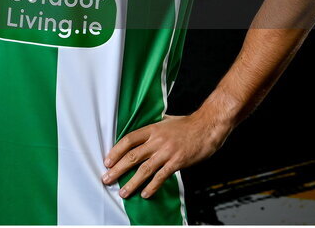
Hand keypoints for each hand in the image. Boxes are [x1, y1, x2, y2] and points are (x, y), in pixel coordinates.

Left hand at [101, 112, 230, 198]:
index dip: (116, 151)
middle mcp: (157, 140)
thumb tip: (142, 134)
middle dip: (117, 169)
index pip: (129, 140)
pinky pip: (161, 176)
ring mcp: (167, 152)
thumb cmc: (188, 124)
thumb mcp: (166, 120)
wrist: (207, 127)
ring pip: (145, 169)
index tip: (107, 161)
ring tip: (123, 192)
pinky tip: (145, 194)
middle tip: (106, 179)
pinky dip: (152, 186)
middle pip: (132, 156)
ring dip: (132, 182)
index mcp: (152, 129)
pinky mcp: (177, 162)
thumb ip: (153, 128)